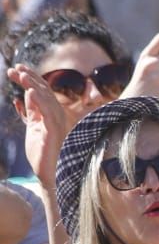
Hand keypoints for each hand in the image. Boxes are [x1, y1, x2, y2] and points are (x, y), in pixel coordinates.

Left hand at [7, 65, 66, 188]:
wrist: (49, 175)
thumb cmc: (42, 155)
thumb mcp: (33, 128)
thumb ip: (31, 113)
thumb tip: (23, 98)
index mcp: (50, 115)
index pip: (42, 92)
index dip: (30, 79)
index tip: (17, 69)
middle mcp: (57, 117)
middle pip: (44, 92)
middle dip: (30, 78)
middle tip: (15, 68)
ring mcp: (57, 125)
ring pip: (47, 100)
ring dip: (34, 85)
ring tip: (20, 74)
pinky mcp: (55, 134)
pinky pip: (49, 115)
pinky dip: (40, 102)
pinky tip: (30, 92)